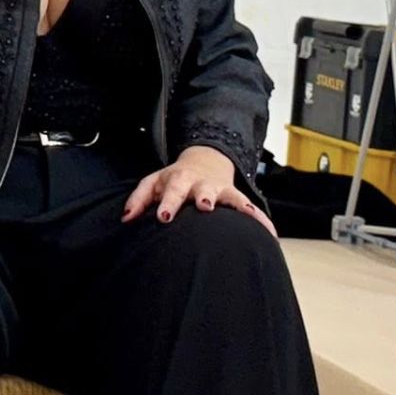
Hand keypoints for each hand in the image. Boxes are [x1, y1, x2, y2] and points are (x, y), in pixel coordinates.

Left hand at [122, 145, 275, 236]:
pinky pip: (249, 207)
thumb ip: (138, 199)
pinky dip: (260, 218)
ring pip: (229, 195)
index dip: (168, 203)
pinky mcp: (235, 196)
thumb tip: (126, 219)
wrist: (203, 162)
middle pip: (201, 189)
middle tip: (204, 206)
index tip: (164, 217)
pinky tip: (269, 232)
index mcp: (177, 180)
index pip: (171, 190)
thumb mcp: (153, 183)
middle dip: (203, 197)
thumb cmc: (173, 181)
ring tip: (246, 215)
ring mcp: (220, 189)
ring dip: (236, 205)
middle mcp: (200, 183)